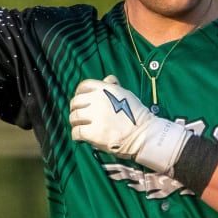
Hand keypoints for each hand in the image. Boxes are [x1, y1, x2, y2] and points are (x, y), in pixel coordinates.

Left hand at [69, 75, 190, 173]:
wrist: (144, 135)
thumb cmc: (136, 115)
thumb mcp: (126, 94)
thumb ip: (113, 86)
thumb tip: (107, 79)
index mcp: (105, 89)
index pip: (84, 86)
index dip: (80, 93)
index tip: (81, 101)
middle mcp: (98, 100)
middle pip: (76, 101)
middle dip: (76, 109)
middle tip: (79, 117)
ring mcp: (95, 116)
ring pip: (74, 117)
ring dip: (75, 123)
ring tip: (80, 127)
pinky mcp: (93, 132)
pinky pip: (76, 132)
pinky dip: (76, 136)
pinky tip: (80, 138)